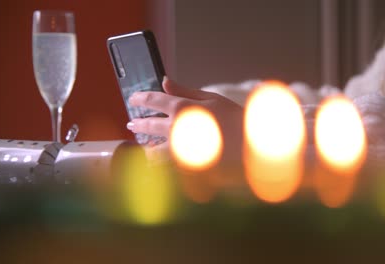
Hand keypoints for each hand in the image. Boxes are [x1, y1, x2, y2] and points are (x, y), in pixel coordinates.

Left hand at [127, 77, 243, 162]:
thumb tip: (164, 81)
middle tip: (133, 123)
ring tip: (145, 148)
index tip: (133, 99)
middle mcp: (175, 129)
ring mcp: (179, 151)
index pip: (153, 101)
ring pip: (153, 152)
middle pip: (148, 126)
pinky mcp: (184, 169)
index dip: (140, 98)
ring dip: (147, 148)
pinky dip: (161, 164)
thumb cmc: (234, 118)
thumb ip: (184, 90)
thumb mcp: (211, 98)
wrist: (251, 147)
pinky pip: (166, 167)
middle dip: (138, 124)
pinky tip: (161, 163)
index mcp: (181, 108)